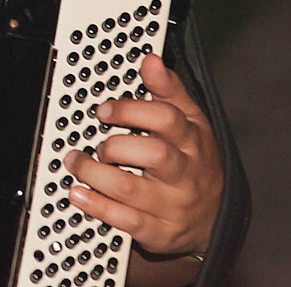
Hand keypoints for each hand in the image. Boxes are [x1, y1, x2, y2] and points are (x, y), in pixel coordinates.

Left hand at [64, 53, 222, 257]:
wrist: (215, 218)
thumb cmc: (195, 161)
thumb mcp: (190, 122)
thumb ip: (168, 90)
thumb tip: (150, 59)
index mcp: (192, 140)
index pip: (167, 119)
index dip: (131, 110)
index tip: (105, 110)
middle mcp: (184, 173)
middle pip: (153, 154)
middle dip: (115, 145)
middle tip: (98, 143)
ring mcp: (172, 205)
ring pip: (131, 189)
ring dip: (95, 174)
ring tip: (75, 162)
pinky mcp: (159, 232)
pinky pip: (125, 221)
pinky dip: (97, 206)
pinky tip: (78, 193)